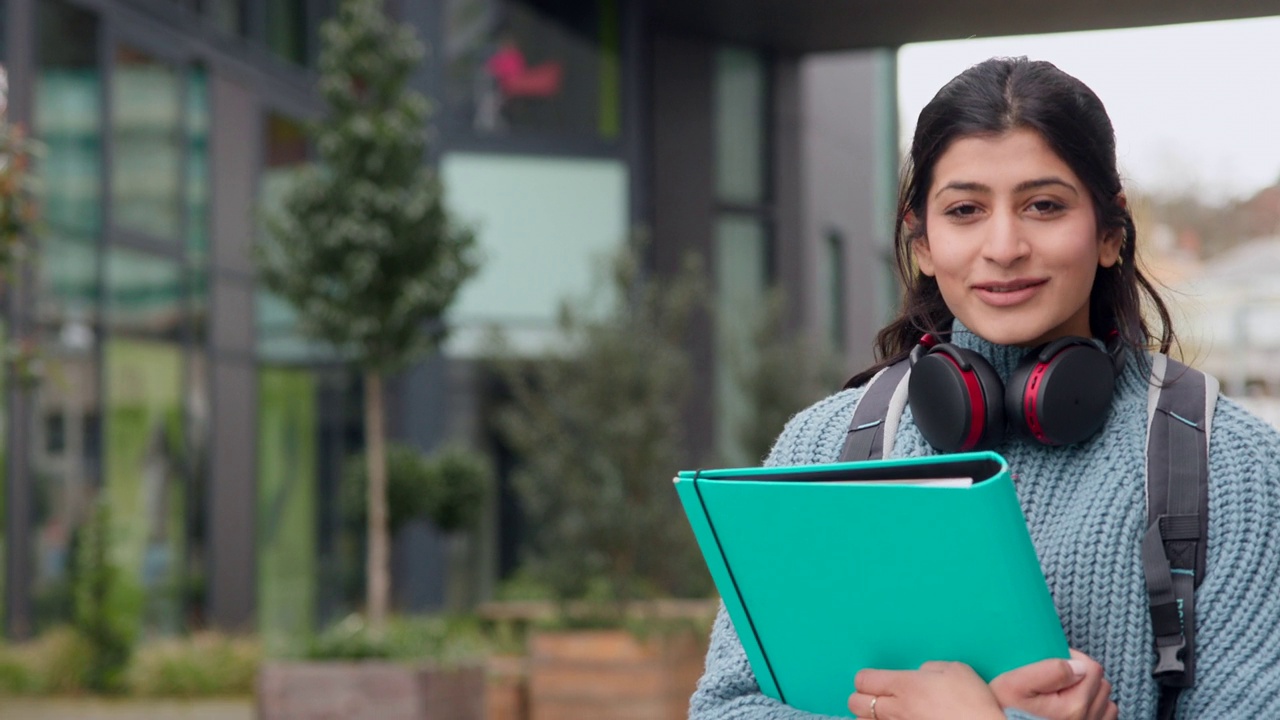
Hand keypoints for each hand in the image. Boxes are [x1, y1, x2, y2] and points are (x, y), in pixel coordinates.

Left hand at [848, 661, 1004, 719]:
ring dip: (868, 716)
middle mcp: (895, 709)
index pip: (863, 679)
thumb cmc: (973, 704)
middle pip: (855, 702)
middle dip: (862, 698)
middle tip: (877, 698)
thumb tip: (921, 673)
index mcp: (904, 685)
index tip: (875, 681)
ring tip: (884, 714)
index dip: (867, 679)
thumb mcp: (957, 670)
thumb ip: (931, 667)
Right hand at [989, 649, 1116, 719]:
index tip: (1055, 661)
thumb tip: (1077, 665)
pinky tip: (1074, 708)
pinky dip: (1094, 709)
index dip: (1073, 658)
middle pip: (1101, 684)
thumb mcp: (1014, 685)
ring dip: (1090, 692)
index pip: (1093, 668)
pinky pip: (1104, 717)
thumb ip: (1048, 671)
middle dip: (1083, 675)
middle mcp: (1087, 719)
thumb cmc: (1005, 711)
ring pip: (1105, 701)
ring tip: (1066, 692)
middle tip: (1058, 677)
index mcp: (1074, 706)